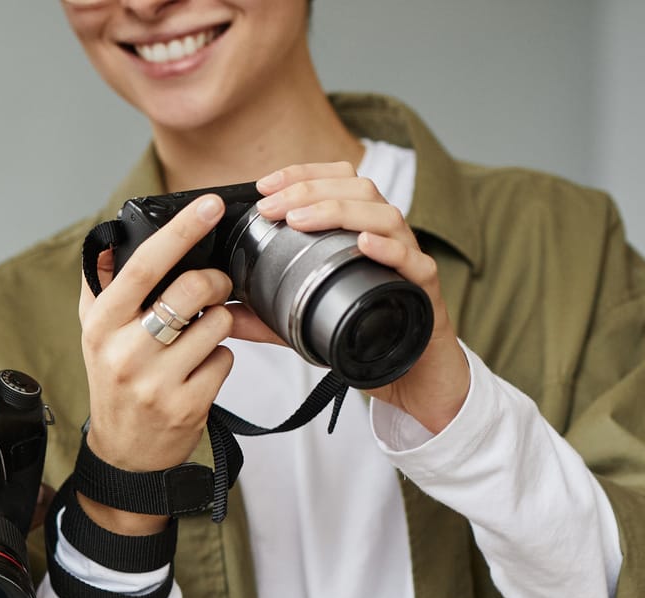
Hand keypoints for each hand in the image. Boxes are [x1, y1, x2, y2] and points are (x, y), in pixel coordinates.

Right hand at [81, 195, 278, 535]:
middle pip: (192, 289)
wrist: (124, 453)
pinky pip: (225, 360)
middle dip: (215, 282)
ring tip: (198, 340)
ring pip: (216, 324)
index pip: (143, 266)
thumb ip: (102, 287)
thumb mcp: (96, 335)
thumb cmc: (114, 385)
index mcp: (101, 326)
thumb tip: (110, 239)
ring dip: (218, 325)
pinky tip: (199, 371)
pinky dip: (220, 360)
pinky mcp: (186, 405)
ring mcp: (155, 381)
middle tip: (214, 290)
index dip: (180, 231)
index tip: (210, 205)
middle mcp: (124, 352)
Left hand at [255, 161, 470, 431]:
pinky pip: (412, 259)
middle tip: (271, 206)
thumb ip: (263, 317)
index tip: (264, 186)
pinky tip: (362, 244)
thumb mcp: (303, 323)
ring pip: (384, 215)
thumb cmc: (362, 336)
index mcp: (360, 232)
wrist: (408, 376)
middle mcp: (386, 236)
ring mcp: (407, 259)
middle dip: (310, 190)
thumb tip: (220, 312)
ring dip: (340, 211)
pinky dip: (387, 248)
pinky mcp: (424, 288)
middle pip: (357, 188)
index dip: (303, 174)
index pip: (336, 182)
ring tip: (301, 219)